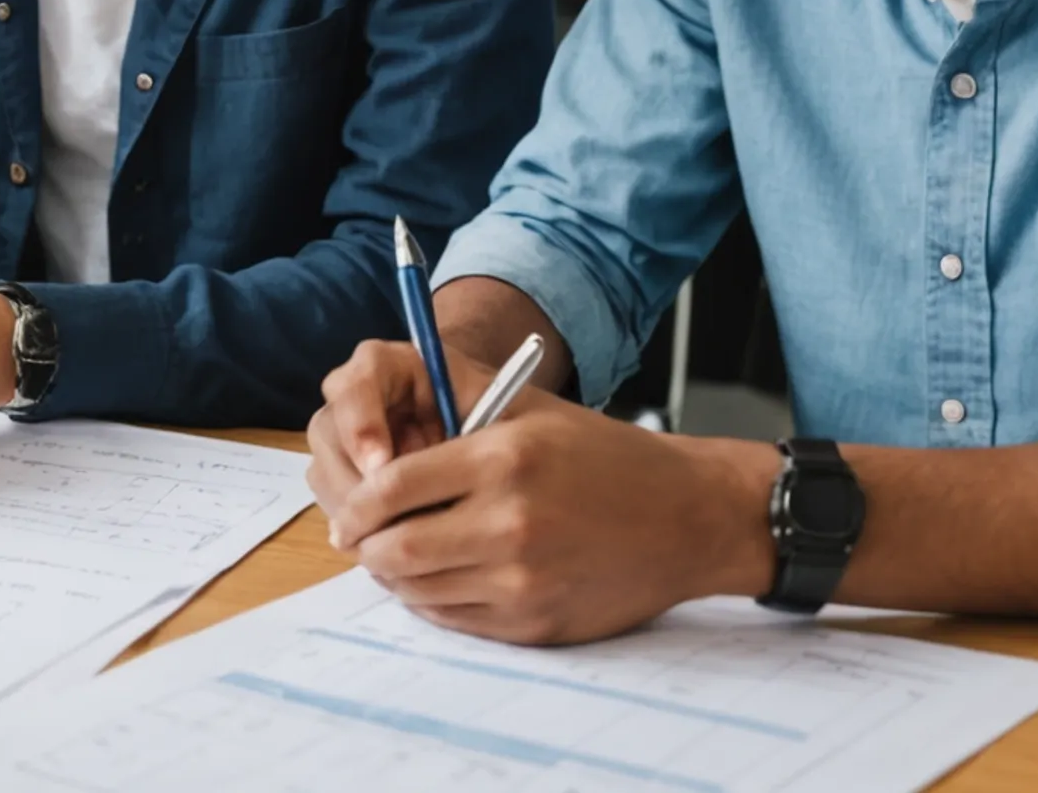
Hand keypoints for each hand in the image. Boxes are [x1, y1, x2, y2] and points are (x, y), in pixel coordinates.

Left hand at [314, 346, 771, 644]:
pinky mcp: (535, 622)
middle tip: (360, 540)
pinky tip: (440, 579)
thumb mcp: (529, 415)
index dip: (358, 504)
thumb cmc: (605, 457)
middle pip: (394, 549)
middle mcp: (509, 523)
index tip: (350, 510)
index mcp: (503, 459)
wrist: (687, 518)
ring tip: (398, 556)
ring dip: (396, 577)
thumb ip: (451, 427)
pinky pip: (454, 619)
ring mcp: (523, 580)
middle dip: (366, 546)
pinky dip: (433, 601)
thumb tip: (374, 461)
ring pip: (418, 590)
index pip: (392, 488)